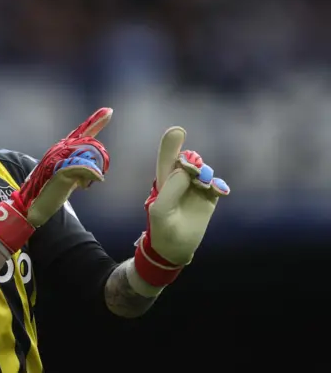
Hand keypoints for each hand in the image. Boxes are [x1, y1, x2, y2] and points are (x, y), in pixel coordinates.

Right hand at [0, 108, 111, 258]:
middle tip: (89, 180)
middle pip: (89, 145)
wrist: (34, 206)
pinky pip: (83, 168)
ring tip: (82, 186)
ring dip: (90, 174)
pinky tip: (89, 184)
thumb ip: (79, 170)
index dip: (95, 122)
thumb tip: (96, 172)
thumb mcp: (69, 178)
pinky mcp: (61, 170)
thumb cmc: (51, 192)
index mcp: (62, 150)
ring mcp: (59, 159)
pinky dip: (91, 176)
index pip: (81, 133)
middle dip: (97, 160)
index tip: (109, 111)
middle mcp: (60, 150)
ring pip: (87, 157)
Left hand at [134, 127, 229, 285]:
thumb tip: (186, 169)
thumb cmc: (161, 228)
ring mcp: (195, 187)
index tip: (178, 131)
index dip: (171, 143)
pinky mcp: (209, 198)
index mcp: (164, 180)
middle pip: (188, 160)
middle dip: (192, 162)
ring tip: (204, 185)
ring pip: (204, 171)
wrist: (174, 249)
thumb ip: (171, 187)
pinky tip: (220, 190)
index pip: (167, 158)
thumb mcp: (160, 210)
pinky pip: (216, 185)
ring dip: (205, 175)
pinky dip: (219, 185)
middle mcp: (180, 180)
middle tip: (194, 170)